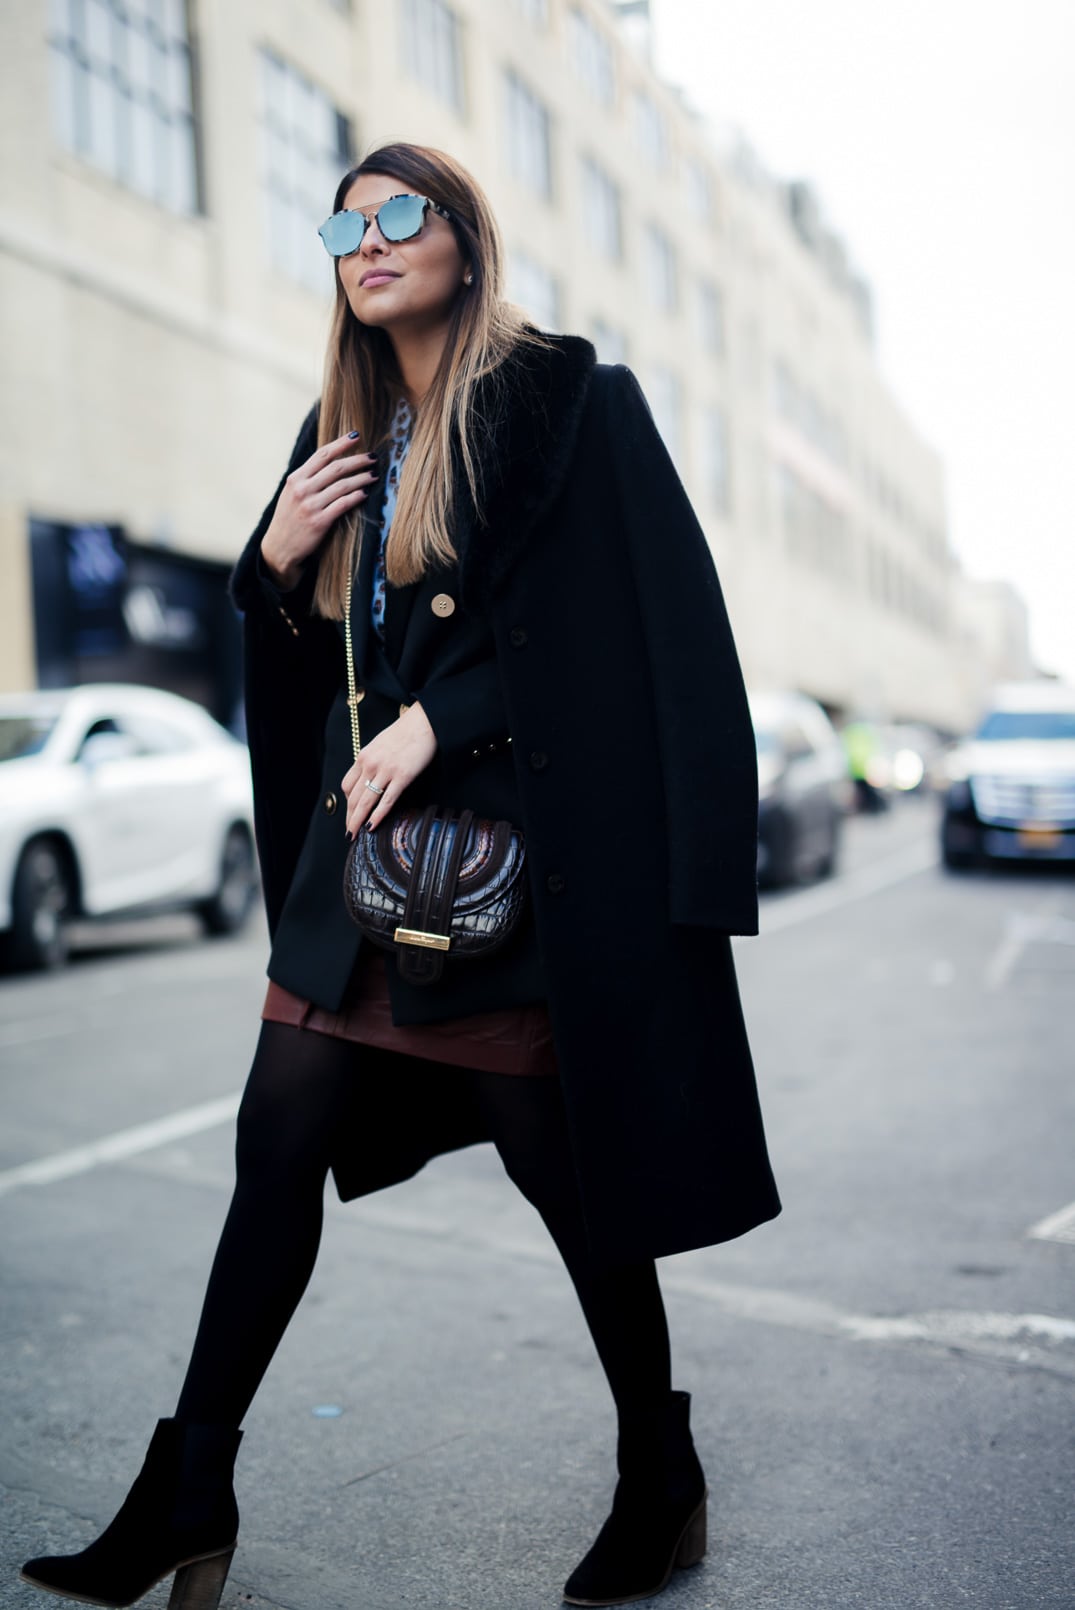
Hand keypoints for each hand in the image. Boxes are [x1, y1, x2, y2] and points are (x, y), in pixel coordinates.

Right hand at [261, 432, 377, 587]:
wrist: (279, 548)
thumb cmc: (289, 519)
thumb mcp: (291, 494)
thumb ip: (308, 478)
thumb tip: (331, 462)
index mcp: (296, 478)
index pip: (322, 455)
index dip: (341, 444)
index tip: (356, 436)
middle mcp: (302, 489)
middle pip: (336, 467)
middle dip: (358, 460)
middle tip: (373, 457)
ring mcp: (310, 505)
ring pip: (343, 485)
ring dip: (362, 478)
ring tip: (374, 475)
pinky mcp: (319, 522)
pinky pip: (343, 504)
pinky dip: (357, 497)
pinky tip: (366, 493)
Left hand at [343, 703, 437, 836]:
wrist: (424, 722)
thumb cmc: (405, 733)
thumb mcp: (380, 745)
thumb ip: (372, 761)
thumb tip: (369, 777)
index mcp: (364, 757)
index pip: (347, 785)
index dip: (347, 803)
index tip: (349, 814)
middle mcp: (370, 764)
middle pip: (354, 797)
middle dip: (350, 817)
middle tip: (349, 833)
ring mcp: (386, 771)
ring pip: (366, 801)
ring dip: (358, 821)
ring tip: (355, 835)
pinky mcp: (402, 776)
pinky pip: (386, 800)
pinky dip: (377, 815)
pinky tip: (372, 826)